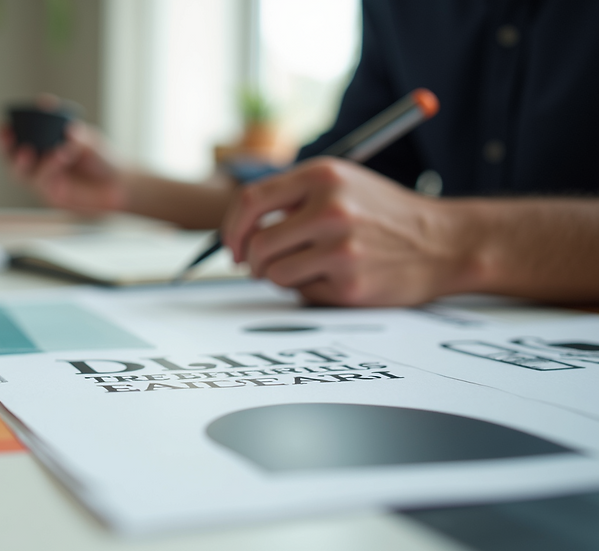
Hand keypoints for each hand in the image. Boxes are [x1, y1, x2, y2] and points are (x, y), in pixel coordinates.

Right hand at [0, 119, 128, 215]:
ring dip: (26, 159)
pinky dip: (50, 165)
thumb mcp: (90, 140)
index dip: (4, 135)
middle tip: (7, 136)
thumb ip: (77, 133)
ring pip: (23, 174)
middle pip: (11, 159)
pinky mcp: (54, 196)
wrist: (120, 185)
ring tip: (40, 148)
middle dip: (4, 148)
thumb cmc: (103, 160)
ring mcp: (45, 182)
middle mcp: (40, 165)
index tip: (2, 125)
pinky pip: (44, 183)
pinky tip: (62, 153)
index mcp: (43, 147)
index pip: (17, 140)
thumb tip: (65, 124)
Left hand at [222, 157, 465, 305]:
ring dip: (280, 278)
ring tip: (308, 269)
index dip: (232, 229)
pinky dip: (310, 290)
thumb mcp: (342, 184)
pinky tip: (337, 278)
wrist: (444, 243)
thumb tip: (239, 229)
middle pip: (258, 244)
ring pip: (275, 273)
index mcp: (322, 175)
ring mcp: (341, 247)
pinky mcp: (350, 282)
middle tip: (259, 267)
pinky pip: (303, 293)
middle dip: (251, 262)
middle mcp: (330, 208)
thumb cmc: (384, 214)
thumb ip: (292, 197)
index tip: (232, 245)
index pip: (251, 201)